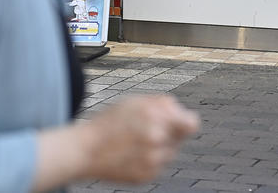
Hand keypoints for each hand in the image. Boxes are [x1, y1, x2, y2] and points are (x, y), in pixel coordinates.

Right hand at [79, 95, 199, 182]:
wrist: (86, 150)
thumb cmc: (109, 122)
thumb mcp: (135, 102)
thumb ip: (162, 103)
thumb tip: (180, 110)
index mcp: (156, 119)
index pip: (191, 124)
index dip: (184, 120)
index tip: (179, 121)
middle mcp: (157, 141)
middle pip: (180, 138)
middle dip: (168, 132)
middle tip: (146, 129)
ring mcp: (152, 161)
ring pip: (170, 153)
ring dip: (160, 147)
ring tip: (136, 142)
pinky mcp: (146, 176)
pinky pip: (159, 166)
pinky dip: (150, 160)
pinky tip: (133, 154)